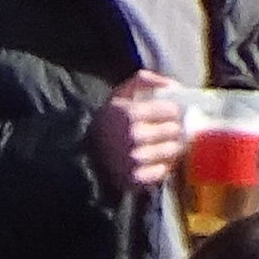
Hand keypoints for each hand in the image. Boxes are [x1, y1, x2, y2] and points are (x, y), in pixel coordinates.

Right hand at [93, 70, 188, 191]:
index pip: (172, 110)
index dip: (173, 111)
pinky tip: (155, 161)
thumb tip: (171, 84)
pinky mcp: (135, 179)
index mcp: (131, 113)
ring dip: (172, 148)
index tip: (168, 114)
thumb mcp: (119, 95)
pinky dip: (162, 166)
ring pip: (172, 150)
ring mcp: (135, 159)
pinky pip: (162, 171)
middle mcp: (134, 136)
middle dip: (174, 129)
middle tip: (169, 130)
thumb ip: (143, 80)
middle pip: (174, 130)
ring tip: (165, 145)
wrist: (83, 156)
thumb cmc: (108, 122)